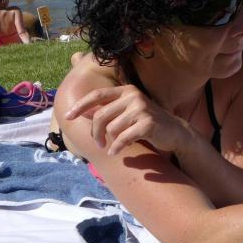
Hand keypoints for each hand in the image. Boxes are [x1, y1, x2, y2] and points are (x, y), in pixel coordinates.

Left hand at [64, 85, 191, 155]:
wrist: (175, 131)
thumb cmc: (147, 122)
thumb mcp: (127, 112)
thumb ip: (108, 110)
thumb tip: (83, 112)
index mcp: (127, 90)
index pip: (98, 95)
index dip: (81, 105)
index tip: (67, 116)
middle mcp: (133, 96)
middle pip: (101, 115)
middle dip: (95, 133)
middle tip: (98, 143)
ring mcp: (141, 109)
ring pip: (111, 129)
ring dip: (110, 141)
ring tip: (117, 144)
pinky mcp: (147, 123)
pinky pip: (122, 138)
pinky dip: (117, 148)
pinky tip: (116, 152)